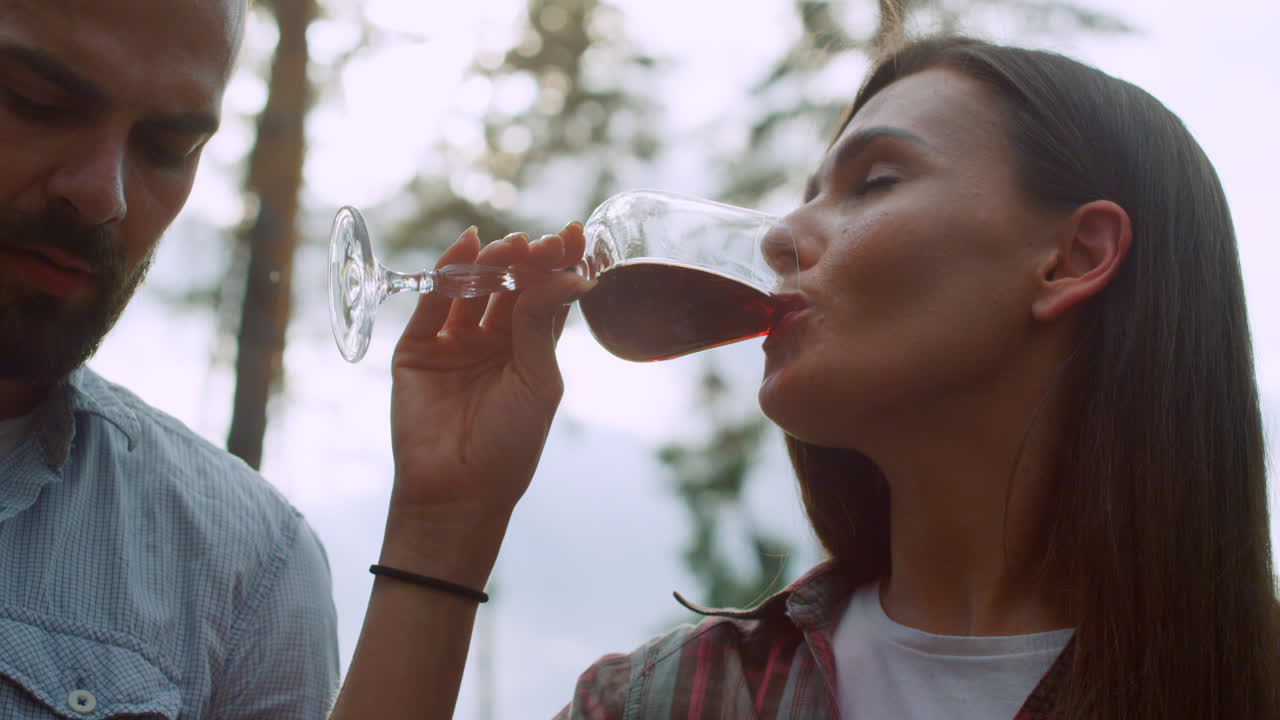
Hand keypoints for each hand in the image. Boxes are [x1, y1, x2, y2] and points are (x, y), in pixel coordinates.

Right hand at [382, 222, 587, 581]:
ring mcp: (454, 342)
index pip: (546, 297)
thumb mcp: (538, 380)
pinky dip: (446, 271)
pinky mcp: (417, 347)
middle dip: (528, 261)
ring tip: (511, 245)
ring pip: (473, 289)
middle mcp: (492, 341)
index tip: (576, 233)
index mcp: (529, 351)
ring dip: (492, 263)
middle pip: (510, 287)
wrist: (459, 490)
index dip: (560, 265)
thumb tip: (559, 270)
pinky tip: (466, 246)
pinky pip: (432, 302)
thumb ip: (541, 324)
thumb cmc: (510, 444)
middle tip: (544, 240)